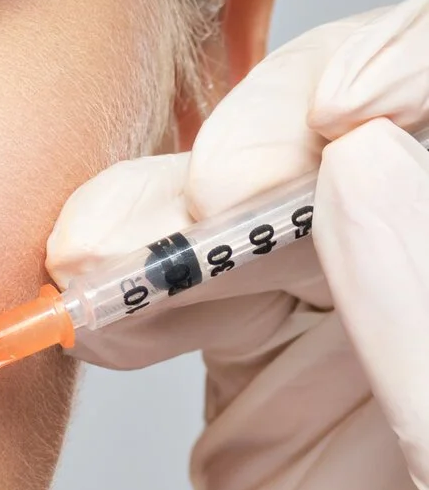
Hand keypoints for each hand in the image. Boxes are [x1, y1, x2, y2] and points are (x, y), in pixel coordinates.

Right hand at [47, 0, 428, 489]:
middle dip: (252, 133)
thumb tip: (357, 161)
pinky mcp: (260, 407)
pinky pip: (180, 292)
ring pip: (246, 195)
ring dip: (158, 202)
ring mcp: (354, 342)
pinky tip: (94, 312)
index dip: (371, 82)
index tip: (301, 151)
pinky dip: (118, 279)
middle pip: (342, 122)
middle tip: (195, 211)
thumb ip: (424, 326)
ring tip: (108, 271)